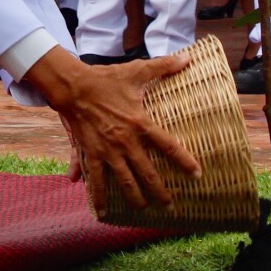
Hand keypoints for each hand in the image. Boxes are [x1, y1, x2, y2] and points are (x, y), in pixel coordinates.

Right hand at [22, 47, 200, 210]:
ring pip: (124, 181)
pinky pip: (96, 179)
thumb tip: (188, 59)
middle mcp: (126, 141)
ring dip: (134, 198)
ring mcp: (108, 150)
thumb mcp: (136, 71)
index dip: (184, 160)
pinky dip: (98, 197)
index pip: (168, 145)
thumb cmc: (106, 79)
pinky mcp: (91, 153)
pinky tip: (101, 212)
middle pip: (147, 173)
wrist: (73, 87)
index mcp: (140, 123)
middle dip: (160, 191)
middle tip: (169, 205)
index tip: (196, 174)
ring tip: (142, 210)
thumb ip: (163, 66)